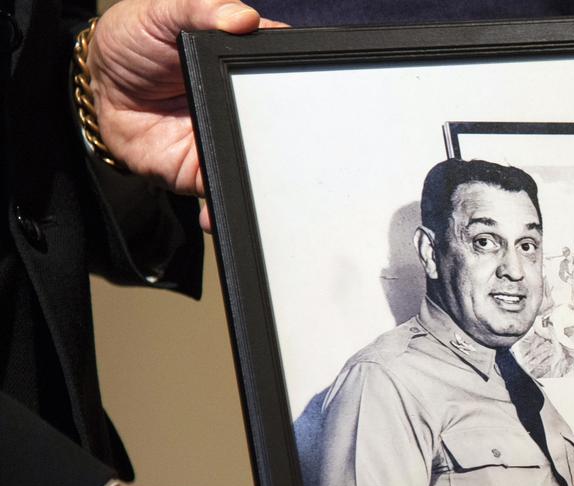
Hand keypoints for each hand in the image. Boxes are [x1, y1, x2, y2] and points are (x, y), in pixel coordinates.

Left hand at [88, 0, 284, 230]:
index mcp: (242, 66)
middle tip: (287, 149)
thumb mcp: (165, 10)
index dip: (299, 86)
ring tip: (260, 186)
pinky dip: (223, 206)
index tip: (308, 93)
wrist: (102, 86)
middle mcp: (242, 106)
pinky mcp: (202, 169)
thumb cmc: (135, 39)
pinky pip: (221, 190)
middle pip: (280, 130)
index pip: (283, 77)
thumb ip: (201, 8)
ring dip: (261, 180)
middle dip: (289, 144)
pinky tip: (217, 212)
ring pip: (256, 166)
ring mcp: (225, 141)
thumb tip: (244, 17)